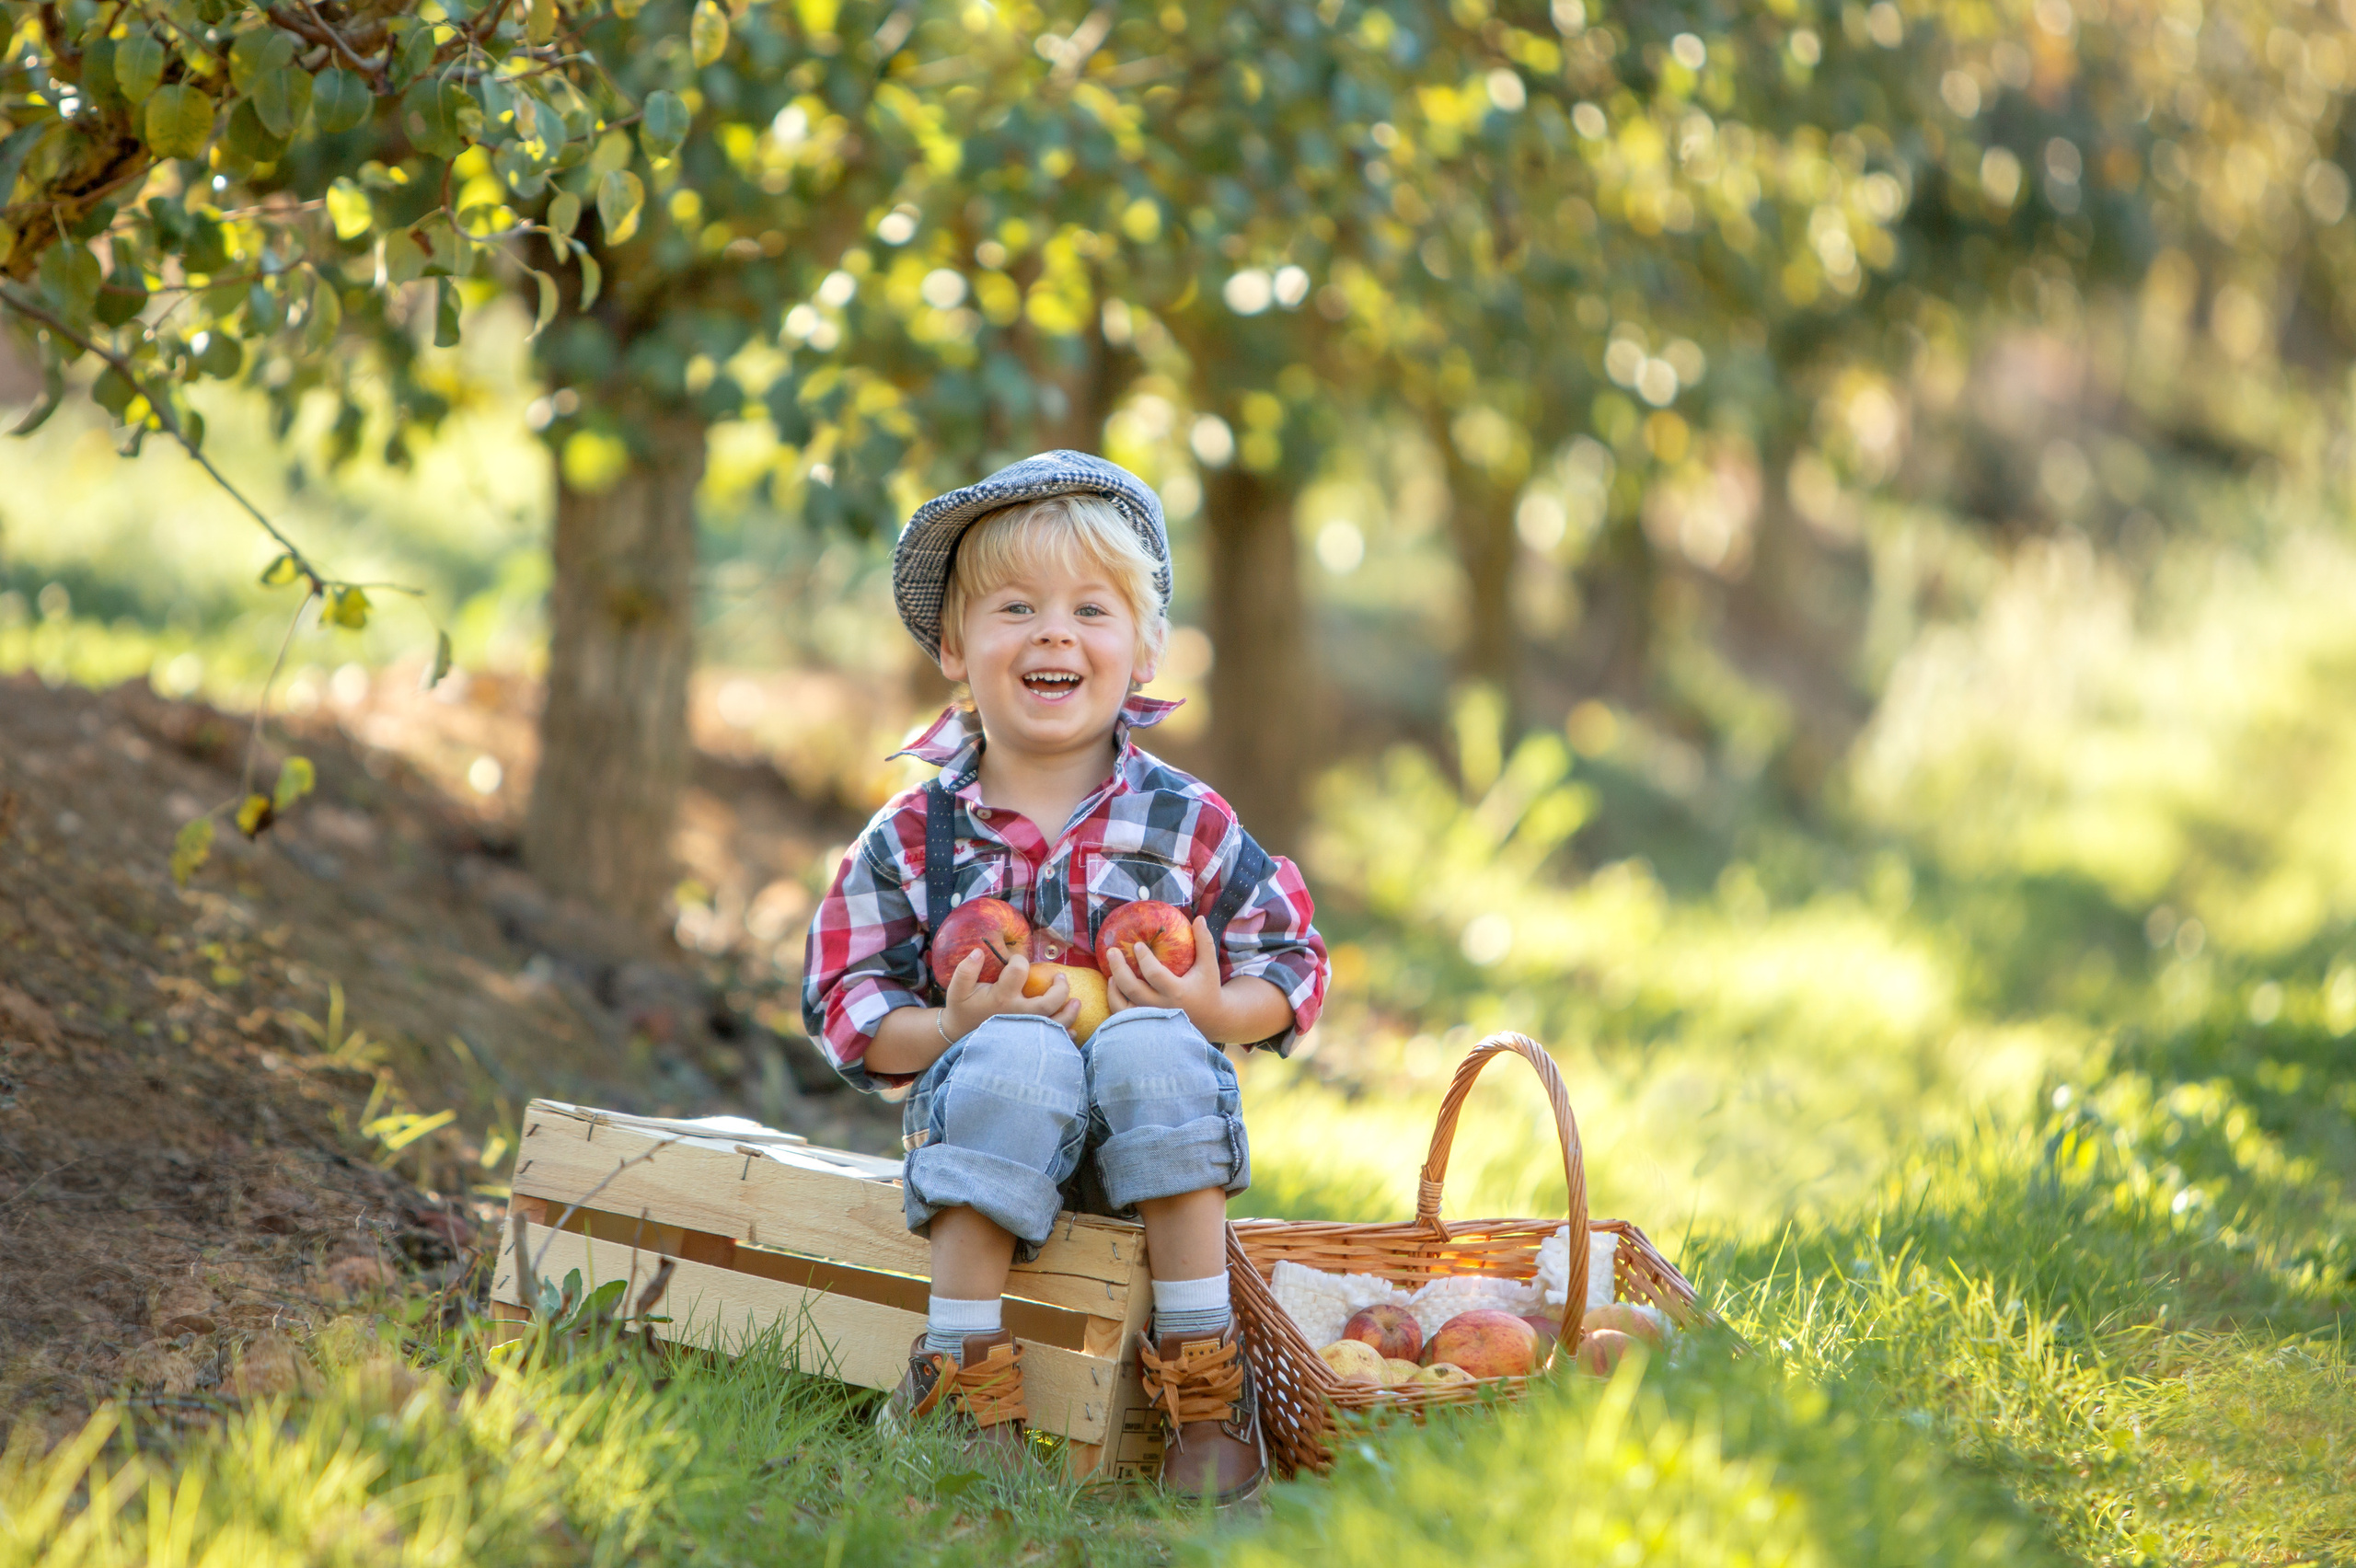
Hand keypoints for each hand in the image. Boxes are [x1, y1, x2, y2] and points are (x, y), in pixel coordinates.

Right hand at [940, 948, 1078, 1039]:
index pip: (1019, 970)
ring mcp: (1025, 1031)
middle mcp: (1018, 1014)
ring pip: (1056, 1024)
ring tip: (1076, 1001)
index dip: (1019, 960)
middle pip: (1049, 1001)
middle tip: (1060, 978)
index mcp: (1001, 997)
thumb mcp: (957, 990)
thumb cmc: (962, 1011)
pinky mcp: (1029, 1043)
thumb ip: (966, 969)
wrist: (959, 1039)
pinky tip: (1071, 1029)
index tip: (1016, 961)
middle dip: (1060, 988)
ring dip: (1070, 1012)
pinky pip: (1053, 1041)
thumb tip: (979, 951)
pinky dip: (1065, 1036)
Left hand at [1104, 914, 1226, 1031]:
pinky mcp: (1144, 1022)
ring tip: (1111, 966)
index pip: (1155, 974)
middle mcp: (1161, 1006)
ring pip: (1123, 1004)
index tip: (1137, 945)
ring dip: (1114, 985)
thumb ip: (1204, 942)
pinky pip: (1122, 1013)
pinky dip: (1114, 998)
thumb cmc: (1207, 987)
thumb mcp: (1209, 966)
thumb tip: (1199, 918)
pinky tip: (1113, 983)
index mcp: (1177, 992)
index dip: (1144, 958)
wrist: (1209, 1018)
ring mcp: (1151, 1016)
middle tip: (1112, 951)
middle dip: (1119, 968)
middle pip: (1133, 989)